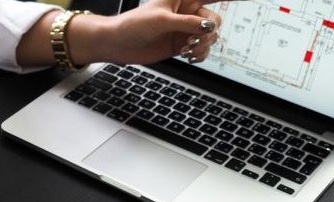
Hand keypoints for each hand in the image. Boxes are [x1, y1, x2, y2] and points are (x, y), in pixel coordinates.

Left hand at [71, 0, 225, 64]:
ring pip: (210, 37)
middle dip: (208, 32)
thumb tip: (209, 26)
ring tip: (187, 49)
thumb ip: (188, 23)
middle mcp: (187, 13)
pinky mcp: (181, 44)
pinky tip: (190, 56)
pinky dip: (200, 54)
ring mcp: (185, 30)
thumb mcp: (162, 20)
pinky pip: (201, 50)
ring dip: (203, 45)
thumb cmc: (133, 25)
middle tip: (193, 40)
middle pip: (214, 20)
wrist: (118, 44)